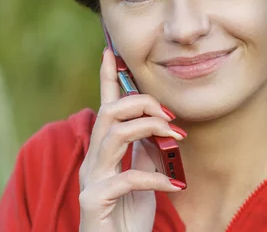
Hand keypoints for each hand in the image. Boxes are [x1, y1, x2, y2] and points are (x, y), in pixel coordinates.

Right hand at [78, 48, 185, 231]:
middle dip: (140, 104)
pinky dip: (154, 177)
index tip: (110, 52)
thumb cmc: (128, 218)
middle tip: (170, 116)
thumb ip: (143, 152)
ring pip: (114, 136)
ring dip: (149, 130)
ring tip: (175, 139)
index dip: (106, 79)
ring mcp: (91, 180)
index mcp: (102, 152)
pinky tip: (173, 185)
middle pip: (109, 113)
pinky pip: (126, 178)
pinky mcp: (94, 201)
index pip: (103, 107)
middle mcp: (93, 161)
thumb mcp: (142, 178)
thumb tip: (157, 127)